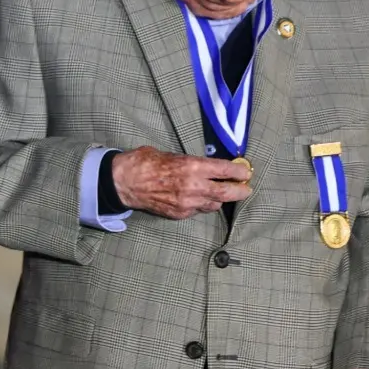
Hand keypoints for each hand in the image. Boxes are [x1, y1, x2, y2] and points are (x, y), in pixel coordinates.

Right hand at [110, 146, 252, 218]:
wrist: (122, 183)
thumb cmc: (143, 163)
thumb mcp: (168, 154)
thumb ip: (188, 163)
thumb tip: (203, 166)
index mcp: (191, 167)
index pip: (225, 170)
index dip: (239, 171)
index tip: (245, 172)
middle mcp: (193, 187)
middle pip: (226, 192)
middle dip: (240, 191)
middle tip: (246, 189)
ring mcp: (187, 203)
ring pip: (214, 204)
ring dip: (218, 198)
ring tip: (219, 193)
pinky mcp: (179, 214)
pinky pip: (197, 210)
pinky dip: (200, 204)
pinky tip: (195, 198)